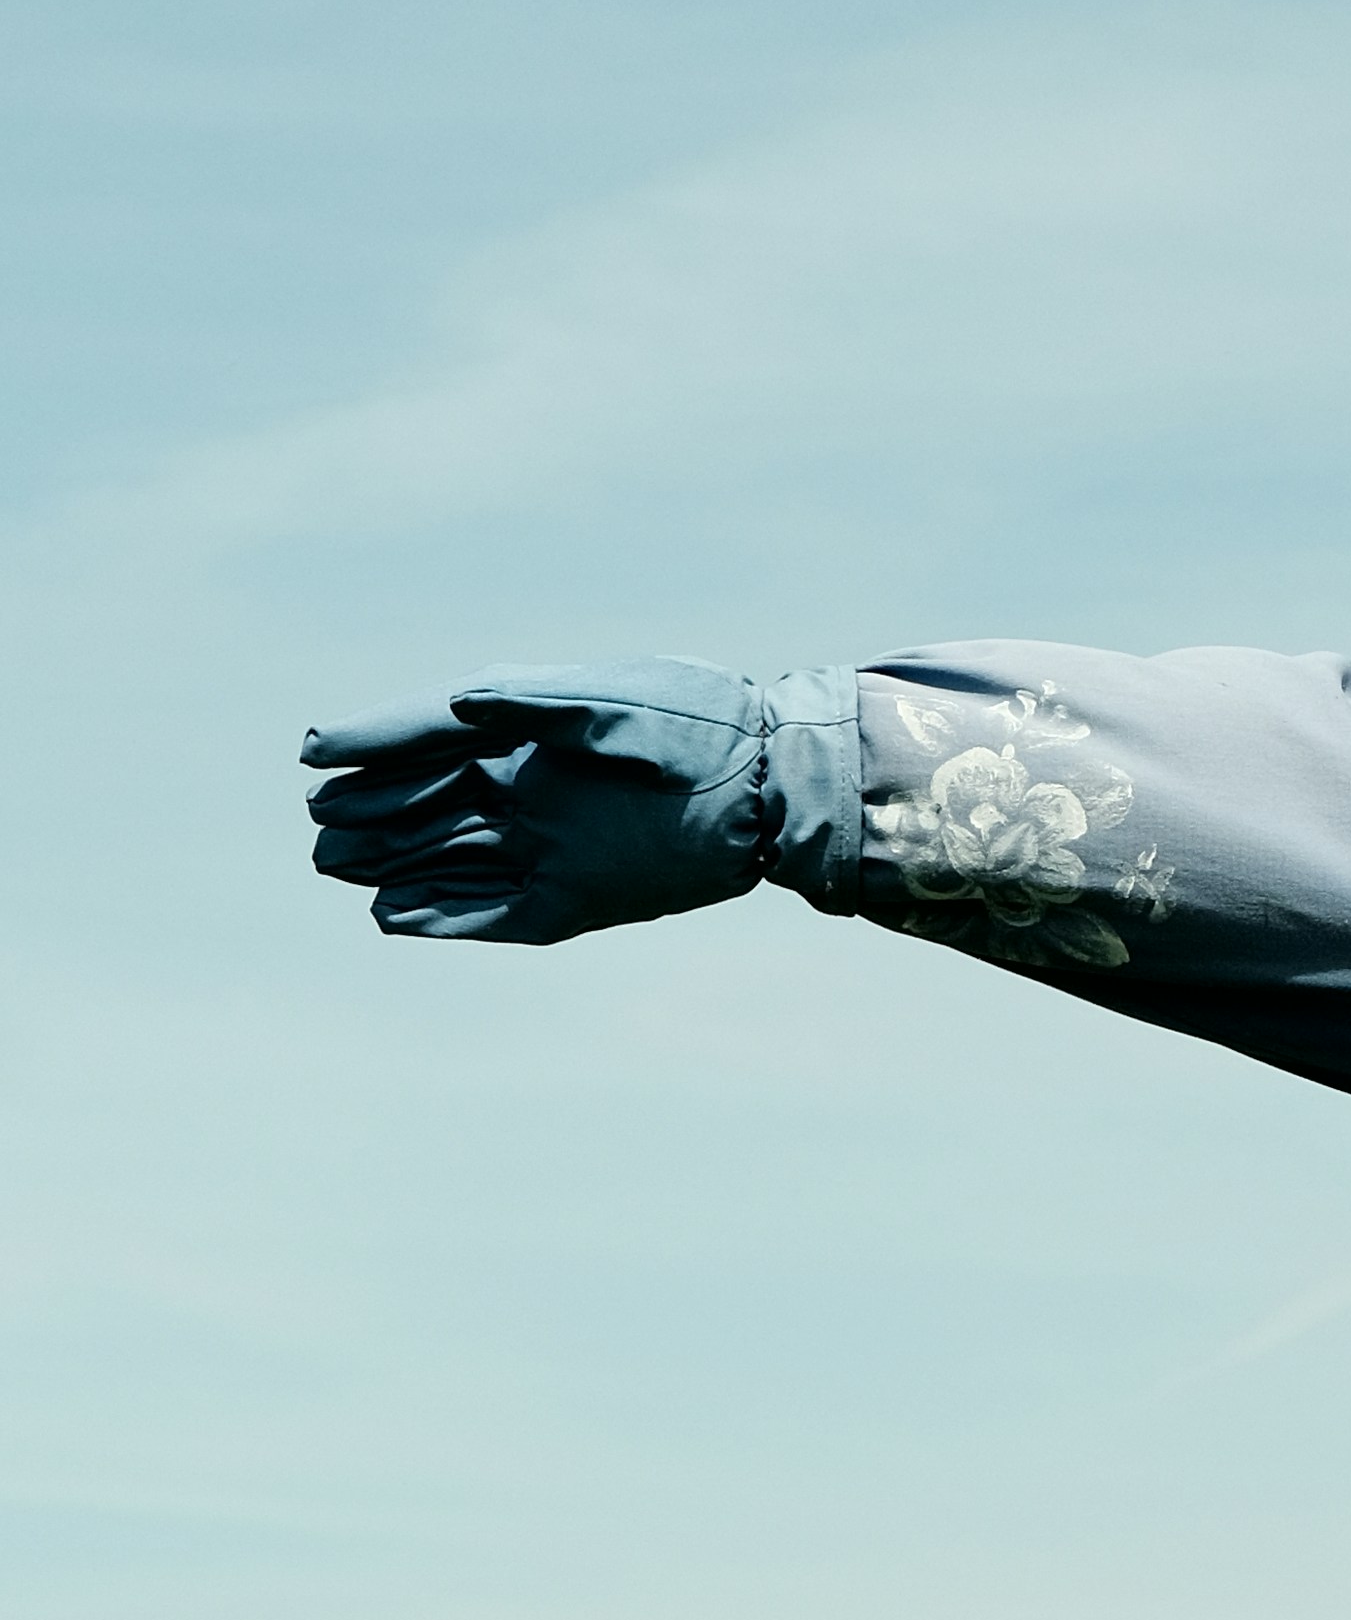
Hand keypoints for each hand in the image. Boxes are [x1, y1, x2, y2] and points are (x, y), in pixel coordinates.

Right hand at [303, 662, 775, 941]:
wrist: (767, 782)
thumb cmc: (694, 723)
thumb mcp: (613, 701)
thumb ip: (535, 701)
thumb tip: (461, 701)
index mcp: (527, 729)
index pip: (430, 734)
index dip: (371, 739)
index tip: (313, 748)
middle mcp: (528, 787)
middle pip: (429, 800)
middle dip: (369, 807)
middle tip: (316, 820)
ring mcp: (548, 845)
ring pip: (449, 856)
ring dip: (393, 864)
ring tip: (336, 867)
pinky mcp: (575, 897)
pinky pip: (495, 912)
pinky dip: (445, 916)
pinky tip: (393, 919)